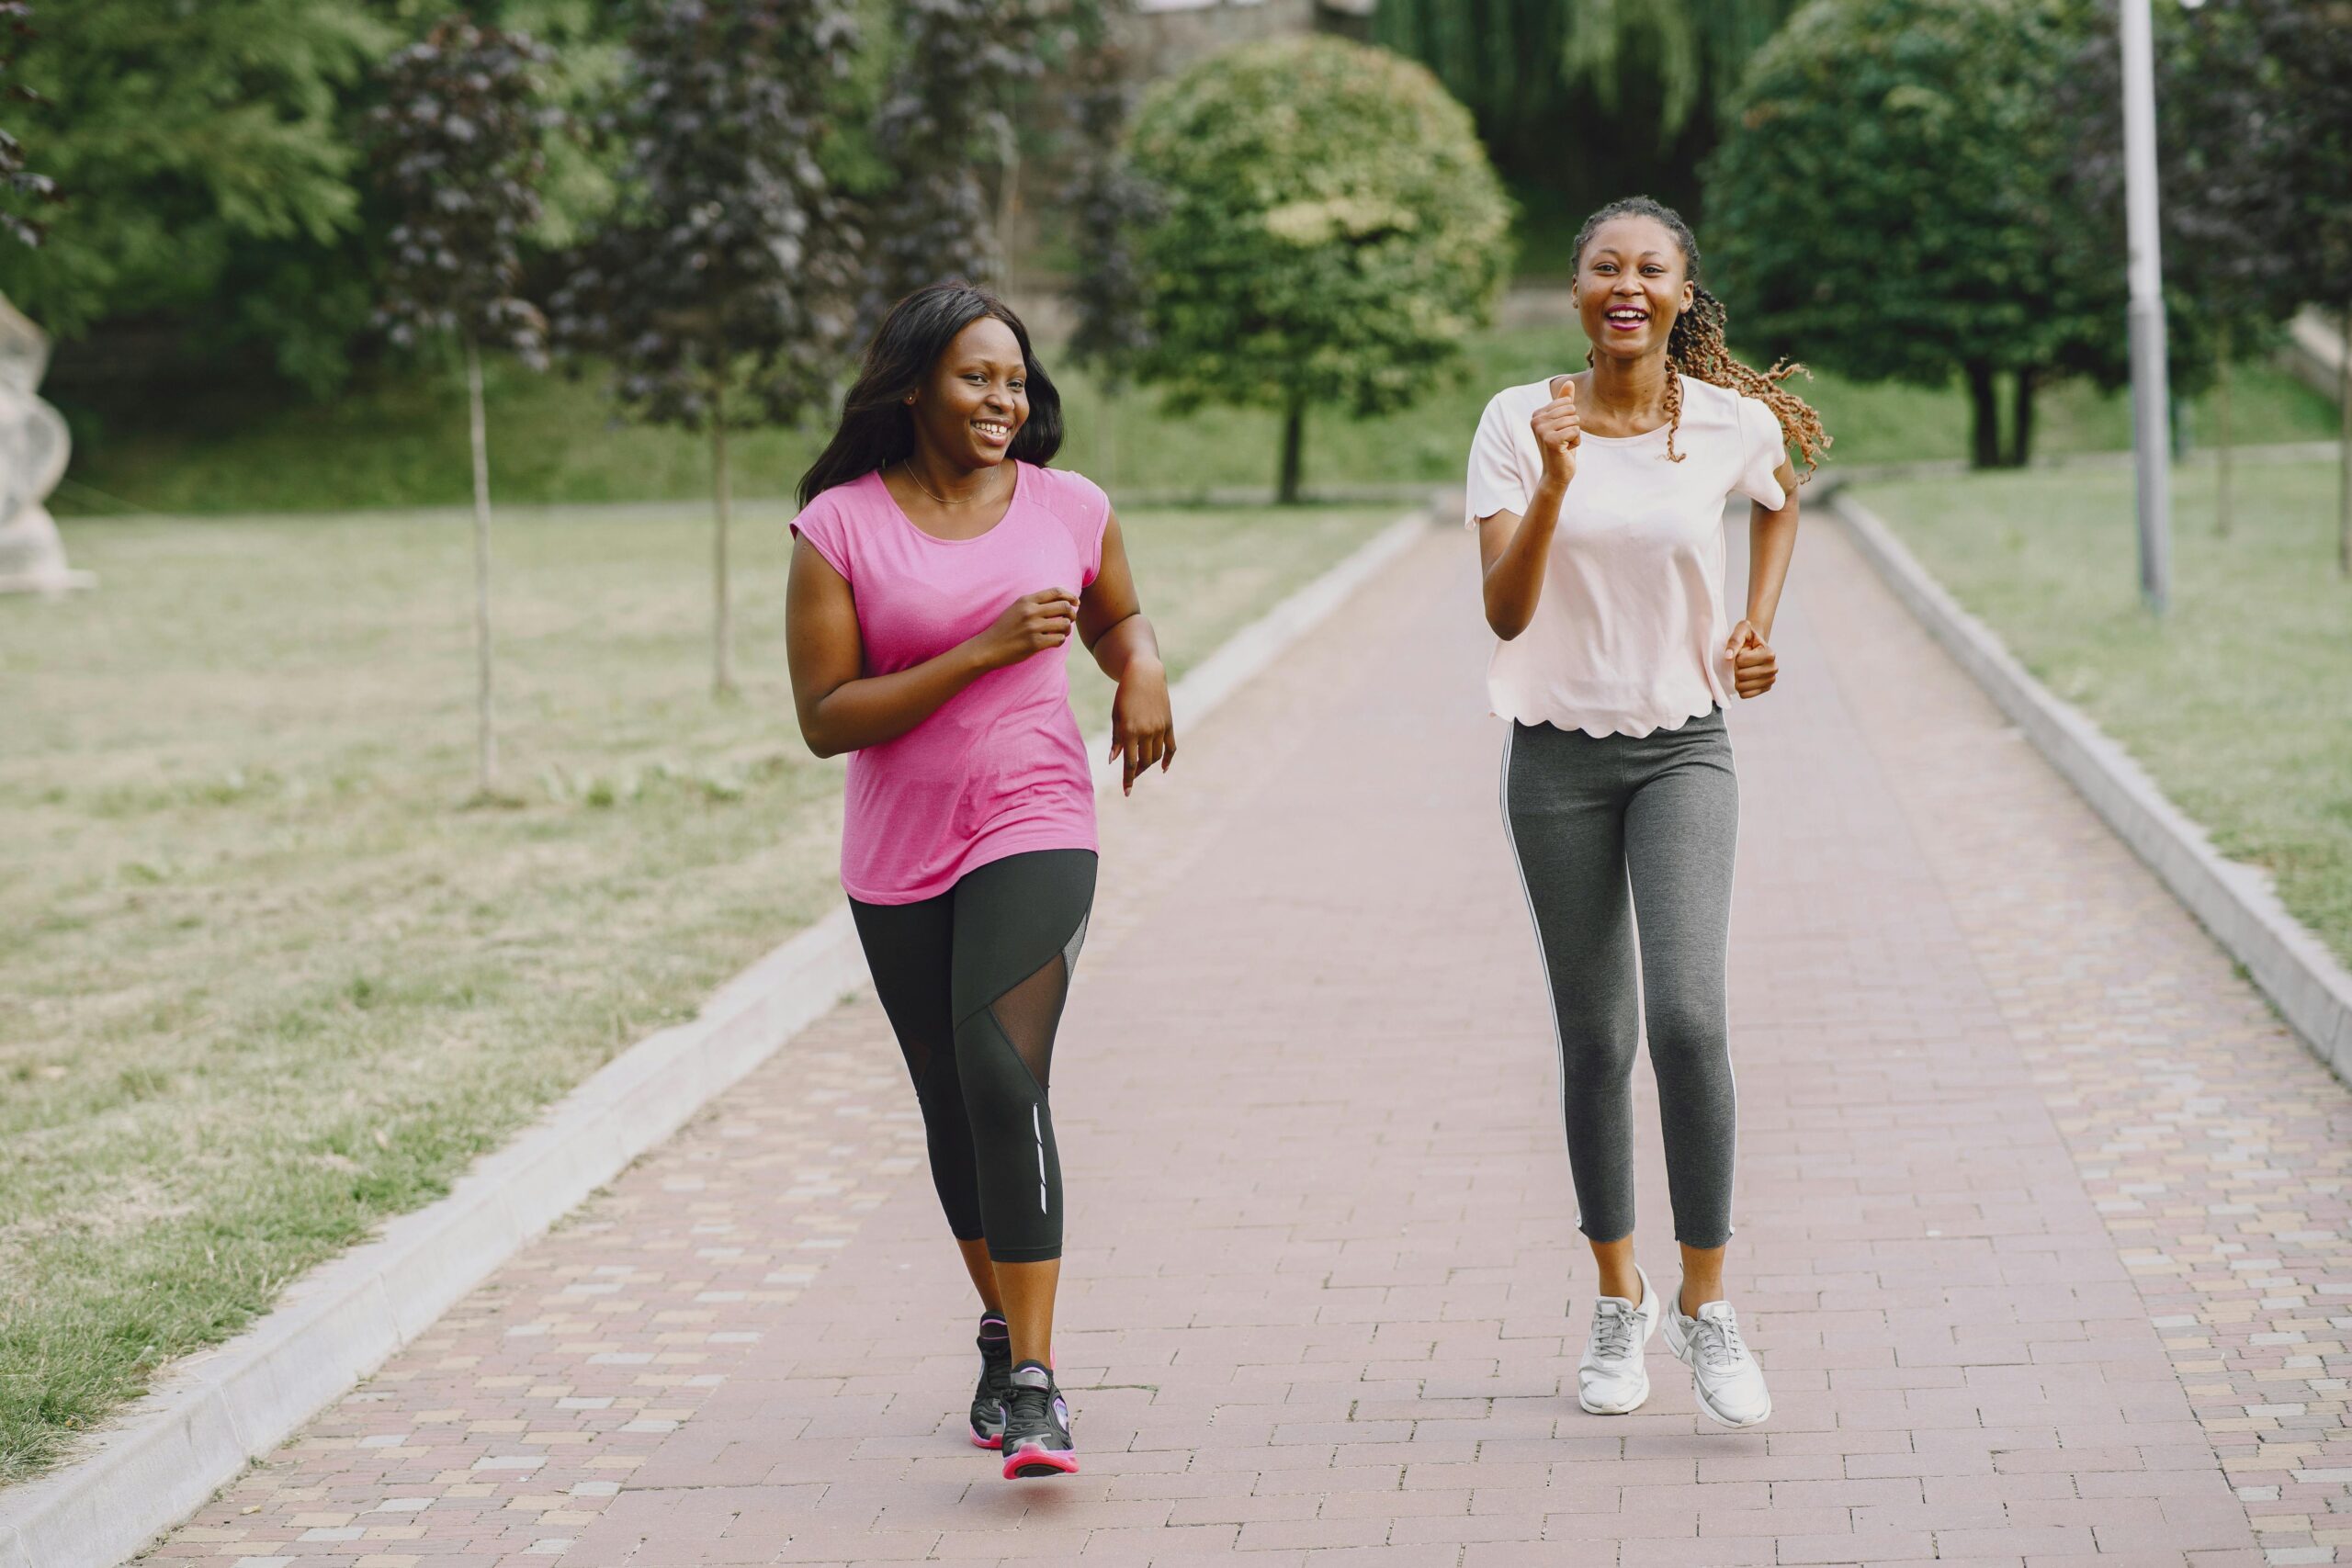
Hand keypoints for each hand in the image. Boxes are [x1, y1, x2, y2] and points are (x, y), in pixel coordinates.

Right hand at [972, 588, 1078, 669]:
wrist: (988, 647)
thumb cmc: (1005, 628)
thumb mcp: (1017, 608)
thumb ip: (1036, 603)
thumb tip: (1064, 602)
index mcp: (1026, 600)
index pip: (1056, 592)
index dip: (1070, 596)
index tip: (1075, 602)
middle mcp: (1030, 611)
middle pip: (1064, 607)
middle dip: (1071, 614)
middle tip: (1068, 620)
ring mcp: (1033, 627)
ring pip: (1064, 624)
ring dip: (1067, 629)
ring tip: (1061, 632)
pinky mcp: (1035, 643)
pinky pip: (1059, 639)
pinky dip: (1060, 640)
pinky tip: (1053, 641)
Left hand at [1107, 659, 1175, 794]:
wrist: (1144, 675)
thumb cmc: (1125, 695)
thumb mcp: (1116, 716)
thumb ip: (1116, 740)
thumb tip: (1114, 760)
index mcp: (1130, 730)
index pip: (1129, 762)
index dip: (1128, 779)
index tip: (1127, 792)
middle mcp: (1146, 731)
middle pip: (1144, 762)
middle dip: (1137, 772)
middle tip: (1131, 775)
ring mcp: (1160, 728)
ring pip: (1156, 756)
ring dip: (1148, 765)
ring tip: (1141, 767)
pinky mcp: (1169, 724)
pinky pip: (1171, 747)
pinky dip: (1167, 760)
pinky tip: (1163, 769)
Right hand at [1533, 376, 1580, 487]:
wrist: (1557, 473)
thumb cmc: (1562, 447)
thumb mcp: (1564, 421)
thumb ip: (1565, 401)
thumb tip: (1569, 381)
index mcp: (1537, 414)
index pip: (1566, 402)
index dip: (1570, 418)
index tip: (1561, 432)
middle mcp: (1536, 420)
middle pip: (1571, 410)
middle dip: (1574, 426)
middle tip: (1564, 439)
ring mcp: (1542, 430)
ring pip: (1575, 420)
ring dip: (1575, 435)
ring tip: (1565, 445)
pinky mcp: (1550, 440)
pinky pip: (1575, 431)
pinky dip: (1576, 442)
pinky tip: (1566, 450)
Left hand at [1727, 619, 1777, 698]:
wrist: (1755, 646)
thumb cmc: (1748, 637)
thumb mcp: (1741, 630)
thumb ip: (1734, 640)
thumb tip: (1728, 656)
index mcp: (1770, 654)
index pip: (1741, 661)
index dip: (1736, 656)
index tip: (1742, 652)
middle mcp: (1773, 668)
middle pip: (1741, 675)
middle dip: (1736, 668)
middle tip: (1741, 661)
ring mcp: (1770, 680)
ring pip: (1742, 687)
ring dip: (1737, 678)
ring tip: (1743, 668)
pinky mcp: (1765, 689)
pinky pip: (1745, 694)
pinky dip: (1740, 687)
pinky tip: (1744, 679)